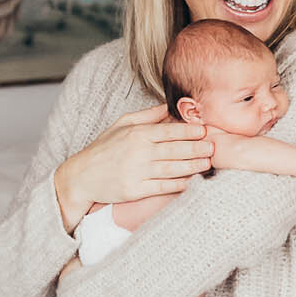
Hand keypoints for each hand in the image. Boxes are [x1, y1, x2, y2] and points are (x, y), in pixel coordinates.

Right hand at [54, 104, 212, 230]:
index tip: (204, 130)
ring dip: (193, 166)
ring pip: (172, 168)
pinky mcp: (135, 190)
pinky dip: (179, 184)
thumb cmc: (103, 149)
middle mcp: (138, 152)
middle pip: (174, 149)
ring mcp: (137, 172)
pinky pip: (162, 187)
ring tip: (208, 163)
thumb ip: (146, 116)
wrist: (81, 176)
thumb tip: (169, 106)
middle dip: (196, 148)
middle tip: (213, 146)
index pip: (169, 131)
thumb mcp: (121, 124)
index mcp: (136, 134)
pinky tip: (192, 181)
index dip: (189, 130)